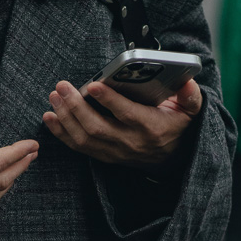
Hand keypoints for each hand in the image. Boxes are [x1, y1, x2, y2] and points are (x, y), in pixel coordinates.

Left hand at [42, 79, 202, 166]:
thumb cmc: (177, 126)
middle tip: (62, 87)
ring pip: (85, 138)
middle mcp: (130, 142)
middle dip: (76, 107)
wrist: (172, 159)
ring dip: (65, 118)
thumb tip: (188, 81)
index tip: (93, 85)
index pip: (127, 114)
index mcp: (150, 127)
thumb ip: (190, 96)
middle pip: (97, 127)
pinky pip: (79, 147)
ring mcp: (115, 152)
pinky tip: (50, 117)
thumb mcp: (190, 111)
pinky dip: (62, 133)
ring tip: (54, 97)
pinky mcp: (104, 156)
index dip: (109, 101)